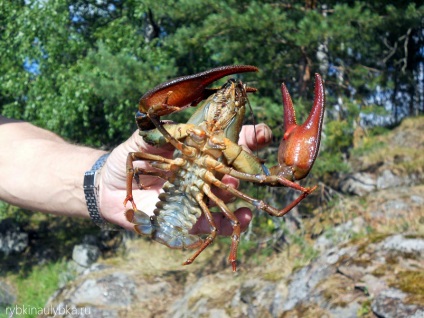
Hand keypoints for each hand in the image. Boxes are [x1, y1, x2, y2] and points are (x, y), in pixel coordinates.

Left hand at [99, 124, 271, 233]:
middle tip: (256, 174)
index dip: (246, 139)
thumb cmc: (126, 160)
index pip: (225, 146)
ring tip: (249, 210)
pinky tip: (235, 225)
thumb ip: (164, 131)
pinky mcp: (183, 221)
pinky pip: (206, 226)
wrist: (106, 187)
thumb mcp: (143, 140)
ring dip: (240, 208)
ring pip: (224, 204)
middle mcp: (199, 177)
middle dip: (248, 175)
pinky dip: (222, 228)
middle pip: (231, 176)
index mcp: (194, 155)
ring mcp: (193, 199)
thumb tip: (188, 119)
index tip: (263, 133)